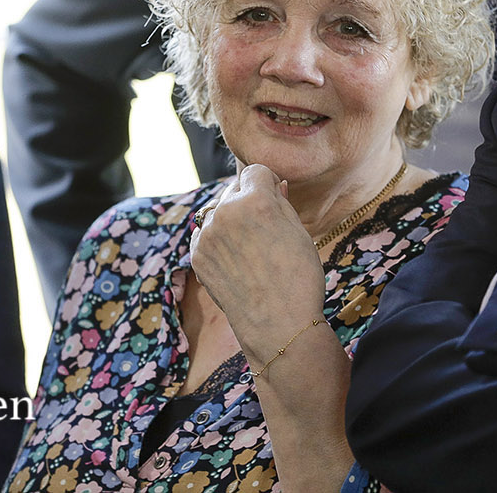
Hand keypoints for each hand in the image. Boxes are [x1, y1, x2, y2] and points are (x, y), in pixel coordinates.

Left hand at [190, 164, 326, 357]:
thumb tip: (275, 184)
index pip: (256, 172)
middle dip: (248, 201)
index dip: (269, 184)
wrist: (279, 325)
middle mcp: (226, 211)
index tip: (275, 201)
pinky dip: (218, 240)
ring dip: (232, 220)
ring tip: (251, 249)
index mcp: (256, 200)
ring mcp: (207, 234)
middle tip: (266, 231)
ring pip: (218, 211)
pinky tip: (236, 260)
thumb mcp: (300, 233)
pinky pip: (206, 234)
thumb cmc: (298, 278)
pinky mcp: (197, 254)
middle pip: (235, 189)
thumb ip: (281, 203)